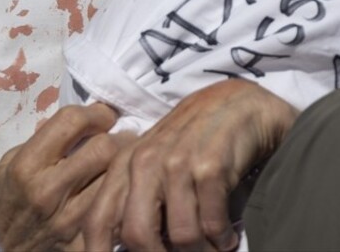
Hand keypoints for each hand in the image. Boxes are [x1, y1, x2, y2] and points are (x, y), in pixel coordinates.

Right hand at [0, 102, 120, 250]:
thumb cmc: (2, 205)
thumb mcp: (8, 165)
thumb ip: (42, 140)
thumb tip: (77, 118)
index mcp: (26, 165)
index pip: (72, 121)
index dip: (96, 112)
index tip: (104, 115)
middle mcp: (47, 191)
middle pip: (104, 148)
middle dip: (118, 137)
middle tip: (121, 136)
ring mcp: (66, 220)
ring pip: (115, 179)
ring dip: (122, 167)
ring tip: (122, 162)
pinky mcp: (80, 242)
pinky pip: (114, 211)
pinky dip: (120, 197)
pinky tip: (117, 191)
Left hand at [81, 79, 298, 251]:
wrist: (241, 103)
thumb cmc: (196, 139)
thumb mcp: (156, 162)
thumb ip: (136, 198)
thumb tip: (124, 246)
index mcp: (125, 165)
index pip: (97, 220)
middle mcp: (146, 162)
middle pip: (137, 235)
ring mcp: (178, 163)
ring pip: (180, 235)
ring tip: (212, 250)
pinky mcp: (211, 166)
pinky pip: (212, 223)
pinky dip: (222, 239)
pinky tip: (228, 237)